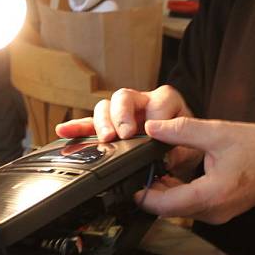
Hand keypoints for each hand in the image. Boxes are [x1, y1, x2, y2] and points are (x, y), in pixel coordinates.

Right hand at [56, 85, 201, 174]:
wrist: (180, 148)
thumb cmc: (184, 143)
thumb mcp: (190, 148)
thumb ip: (181, 151)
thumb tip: (167, 158)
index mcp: (166, 102)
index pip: (158, 103)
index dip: (155, 118)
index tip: (152, 133)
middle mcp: (142, 101)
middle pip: (124, 97)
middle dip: (122, 115)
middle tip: (124, 134)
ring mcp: (123, 111)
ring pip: (105, 106)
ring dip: (102, 122)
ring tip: (104, 138)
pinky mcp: (109, 124)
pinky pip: (89, 122)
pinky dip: (77, 127)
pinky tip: (64, 131)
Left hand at [135, 118, 254, 224]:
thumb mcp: (220, 132)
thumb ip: (184, 130)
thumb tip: (152, 127)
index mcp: (212, 193)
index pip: (166, 205)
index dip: (144, 196)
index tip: (129, 182)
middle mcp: (212, 211)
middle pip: (169, 209)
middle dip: (150, 190)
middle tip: (136, 168)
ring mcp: (216, 215)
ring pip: (178, 208)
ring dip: (163, 191)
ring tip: (151, 167)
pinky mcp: (218, 211)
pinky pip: (189, 206)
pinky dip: (176, 193)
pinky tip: (171, 174)